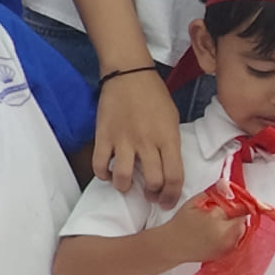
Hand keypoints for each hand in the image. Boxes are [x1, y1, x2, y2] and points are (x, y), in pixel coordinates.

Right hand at [93, 71, 185, 203]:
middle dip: (153, 195)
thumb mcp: (172, 119)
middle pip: (153, 181)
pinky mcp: (104, 136)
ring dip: (125, 187)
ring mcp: (123, 140)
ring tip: (127, 185)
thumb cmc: (154, 95)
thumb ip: (170, 144)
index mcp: (168, 138)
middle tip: (150, 194)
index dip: (172, 195)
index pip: (174, 176)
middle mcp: (147, 142)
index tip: (167, 201)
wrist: (129, 74)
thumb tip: (166, 166)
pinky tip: (107, 173)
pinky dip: (102, 175)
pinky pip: (99, 164)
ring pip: (124, 177)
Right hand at [156, 191, 251, 266]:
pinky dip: (231, 235)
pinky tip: (217, 233)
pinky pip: (236, 240)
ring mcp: (227, 247)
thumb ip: (214, 193)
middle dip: (235, 214)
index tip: (232, 200)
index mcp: (218, 219)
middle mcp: (226, 235)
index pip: (241, 207)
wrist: (172, 246)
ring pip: (241, 230)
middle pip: (242, 219)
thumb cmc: (181, 224)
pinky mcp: (227, 254)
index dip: (237, 202)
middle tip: (220, 212)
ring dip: (234, 224)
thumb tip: (226, 184)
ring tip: (217, 223)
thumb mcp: (194, 202)